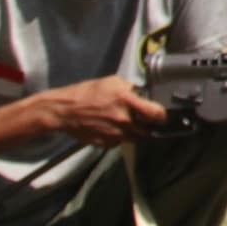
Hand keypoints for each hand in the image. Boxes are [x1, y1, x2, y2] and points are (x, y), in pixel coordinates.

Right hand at [43, 76, 166, 147]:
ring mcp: (115, 134)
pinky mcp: (107, 143)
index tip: (161, 114)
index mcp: (126, 100)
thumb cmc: (86, 93)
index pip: (156, 113)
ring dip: (136, 132)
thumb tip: (143, 94)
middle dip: (148, 125)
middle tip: (144, 119)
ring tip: (127, 122)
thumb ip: (131, 88)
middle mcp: (123, 119)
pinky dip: (121, 136)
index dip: (162, 115)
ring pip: (136, 138)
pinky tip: (113, 127)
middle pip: (148, 129)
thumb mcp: (112, 82)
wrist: (65, 111)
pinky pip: (122, 142)